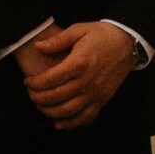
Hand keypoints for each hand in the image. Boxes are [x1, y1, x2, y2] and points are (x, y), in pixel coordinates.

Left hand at [20, 21, 138, 128]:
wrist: (127, 42)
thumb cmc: (101, 35)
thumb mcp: (79, 30)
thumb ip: (58, 40)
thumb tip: (37, 46)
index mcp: (79, 63)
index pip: (50, 80)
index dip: (34, 83)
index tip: (27, 82)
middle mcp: (87, 81)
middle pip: (55, 97)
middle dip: (37, 98)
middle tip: (30, 94)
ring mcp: (96, 93)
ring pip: (67, 112)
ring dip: (49, 112)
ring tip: (41, 105)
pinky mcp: (103, 100)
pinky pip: (85, 118)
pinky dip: (70, 123)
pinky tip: (59, 122)